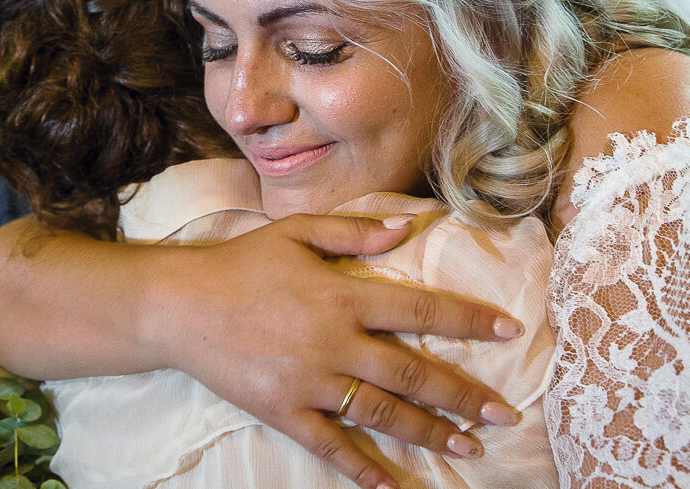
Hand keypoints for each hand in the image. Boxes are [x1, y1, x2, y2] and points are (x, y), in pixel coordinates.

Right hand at [152, 213, 524, 488]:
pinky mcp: (284, 412)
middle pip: (413, 372)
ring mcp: (310, 382)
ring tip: (469, 446)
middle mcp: (334, 343)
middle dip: (464, 394)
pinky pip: (332, 446)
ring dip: (431, 432)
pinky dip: (364, 470)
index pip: (420, 310)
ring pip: (383, 413)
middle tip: (506, 413)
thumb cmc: (240, 263)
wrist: (179, 305)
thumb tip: (408, 227)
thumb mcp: (296, 233)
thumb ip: (354, 233)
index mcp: (342, 296)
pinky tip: (395, 486)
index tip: (510, 329)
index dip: (468, 320)